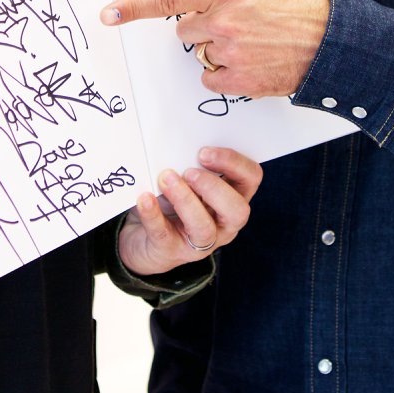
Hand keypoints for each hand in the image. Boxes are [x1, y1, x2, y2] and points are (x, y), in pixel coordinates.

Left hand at [101, 0, 329, 99]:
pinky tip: (252, 64)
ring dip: (219, 53)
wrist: (326, 40)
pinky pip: (212, 79)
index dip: (134, 8)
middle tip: (234, 28)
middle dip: (202, 31)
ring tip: (252, 46)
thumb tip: (195, 3)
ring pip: (201, 56)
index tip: (108, 14)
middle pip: (185, 32)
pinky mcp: (238, 79)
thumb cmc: (293, 8)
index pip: (168, 0)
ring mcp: (229, 52)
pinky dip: (227, 75)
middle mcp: (221, 21)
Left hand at [118, 146, 262, 274]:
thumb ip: (189, 163)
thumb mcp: (186, 181)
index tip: (204, 152)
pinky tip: (145, 198)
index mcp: (232, 198)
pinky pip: (164, 235)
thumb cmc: (170, 200)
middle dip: (215, 188)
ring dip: (186, 200)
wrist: (142, 238)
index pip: (250, 178)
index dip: (234, 163)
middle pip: (238, 210)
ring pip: (204, 228)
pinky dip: (153, 215)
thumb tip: (177, 141)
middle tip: (190, 171)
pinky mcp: (170, 251)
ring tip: (166, 179)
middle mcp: (223, 223)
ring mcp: (199, 242)